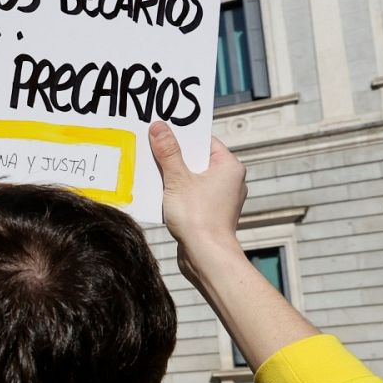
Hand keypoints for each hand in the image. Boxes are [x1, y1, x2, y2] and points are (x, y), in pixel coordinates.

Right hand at [149, 121, 247, 285]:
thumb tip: (159, 127)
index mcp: (229, 166)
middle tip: (152, 152)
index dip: (182, 137)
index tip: (162, 133)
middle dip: (174, 158)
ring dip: (173, 177)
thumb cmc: (198, 217)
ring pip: (193, 178)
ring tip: (154, 175)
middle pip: (197, 159)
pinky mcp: (212, 212)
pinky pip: (192, 194)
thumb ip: (168, 152)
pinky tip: (161, 196)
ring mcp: (222, 197)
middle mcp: (230, 179)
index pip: (204, 141)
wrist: (206, 256)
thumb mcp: (177, 179)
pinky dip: (177, 193)